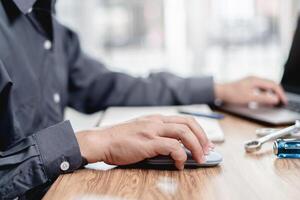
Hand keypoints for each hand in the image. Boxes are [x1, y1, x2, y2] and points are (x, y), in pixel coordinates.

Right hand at [75, 115, 213, 169]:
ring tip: (200, 158)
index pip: (184, 119)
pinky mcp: (148, 142)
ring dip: (196, 146)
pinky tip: (180, 164)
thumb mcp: (141, 131)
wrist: (102, 141)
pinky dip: (181, 156)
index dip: (198, 130)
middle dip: (202, 137)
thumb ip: (157, 135)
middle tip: (208, 150)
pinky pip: (172, 147)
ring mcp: (152, 130)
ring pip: (184, 133)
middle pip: (188, 123)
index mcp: (156, 118)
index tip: (206, 142)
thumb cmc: (119, 140)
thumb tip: (175, 147)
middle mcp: (156, 121)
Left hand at [214, 76, 287, 105]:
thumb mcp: (249, 98)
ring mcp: (250, 81)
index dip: (280, 93)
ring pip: (265, 86)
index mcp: (255, 80)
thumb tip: (274, 99)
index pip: (273, 85)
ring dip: (271, 93)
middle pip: (270, 84)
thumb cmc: (231, 94)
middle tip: (281, 101)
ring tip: (274, 102)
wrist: (219, 92)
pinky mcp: (247, 85)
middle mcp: (254, 79)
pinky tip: (264, 100)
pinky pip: (260, 88)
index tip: (283, 101)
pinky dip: (264, 94)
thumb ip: (263, 99)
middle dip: (277, 93)